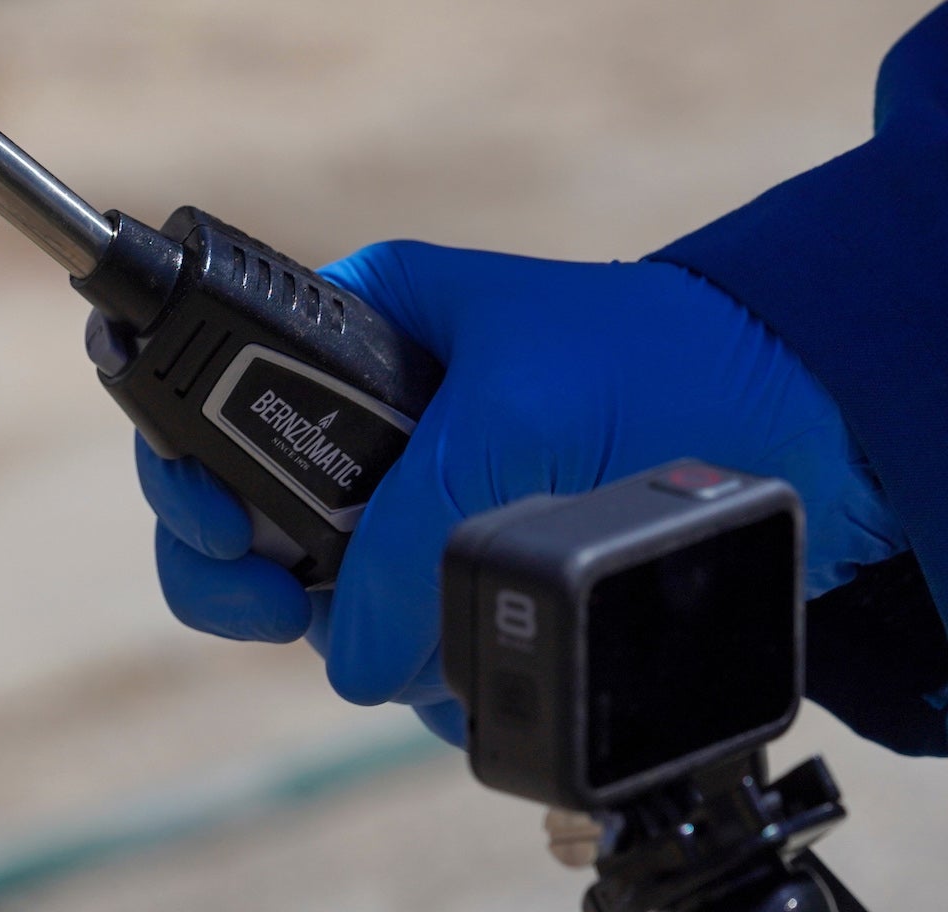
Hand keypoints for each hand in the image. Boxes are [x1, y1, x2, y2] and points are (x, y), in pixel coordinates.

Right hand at [97, 243, 908, 741]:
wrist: (810, 420)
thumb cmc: (660, 362)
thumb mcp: (510, 418)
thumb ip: (407, 533)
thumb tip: (345, 654)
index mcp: (357, 328)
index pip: (214, 387)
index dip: (186, 462)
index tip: (218, 522)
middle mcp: (368, 415)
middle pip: (238, 507)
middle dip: (243, 567)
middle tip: (271, 598)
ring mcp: (412, 497)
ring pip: (311, 589)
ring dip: (338, 627)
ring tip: (398, 632)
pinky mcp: (463, 569)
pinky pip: (393, 639)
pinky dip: (411, 668)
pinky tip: (446, 664)